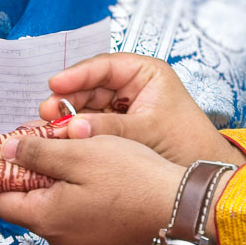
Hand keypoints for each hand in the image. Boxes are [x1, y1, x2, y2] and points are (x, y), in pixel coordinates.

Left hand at [0, 133, 245, 244]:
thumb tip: (3, 152)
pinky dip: (58, 194)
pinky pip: (66, 215)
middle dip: (5, 180)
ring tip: (31, 156)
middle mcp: (56, 238)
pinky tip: (67, 174)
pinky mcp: (98, 240)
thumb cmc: (132, 178)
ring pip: (43, 209)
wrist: (183, 210)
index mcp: (44, 218)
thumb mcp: (79, 154)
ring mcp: (78, 243)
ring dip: (35, 185)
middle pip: (18, 206)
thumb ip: (36, 154)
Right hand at [40, 53, 245, 165]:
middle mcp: (132, 86)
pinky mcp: (117, 127)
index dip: (76, 75)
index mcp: (146, 73)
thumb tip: (73, 128)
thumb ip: (108, 128)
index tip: (54, 84)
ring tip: (48, 127)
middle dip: (67, 99)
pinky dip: (76, 131)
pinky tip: (60, 137)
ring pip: (87, 105)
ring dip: (67, 116)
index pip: (104, 66)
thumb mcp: (145, 131)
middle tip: (46, 112)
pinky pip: (90, 124)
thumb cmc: (186, 144)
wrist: (199, 177)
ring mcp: (123, 106)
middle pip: (90, 85)